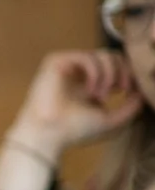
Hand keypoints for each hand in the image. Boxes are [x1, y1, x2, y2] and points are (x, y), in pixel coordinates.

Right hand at [10, 51, 144, 158]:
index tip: (131, 92)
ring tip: (102, 96)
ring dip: (110, 74)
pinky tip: (91, 91)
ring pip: (103, 55)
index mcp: (89, 84)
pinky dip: (95, 73)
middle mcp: (78, 74)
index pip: (116, 66)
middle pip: (113, 56)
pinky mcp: (56, 62)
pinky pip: (87, 57)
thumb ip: (131, 108)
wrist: (47, 135)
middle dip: (124, 72)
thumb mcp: (111, 121)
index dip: (129, 74)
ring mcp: (67, 66)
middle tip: (124, 90)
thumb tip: (142, 93)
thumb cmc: (73, 132)